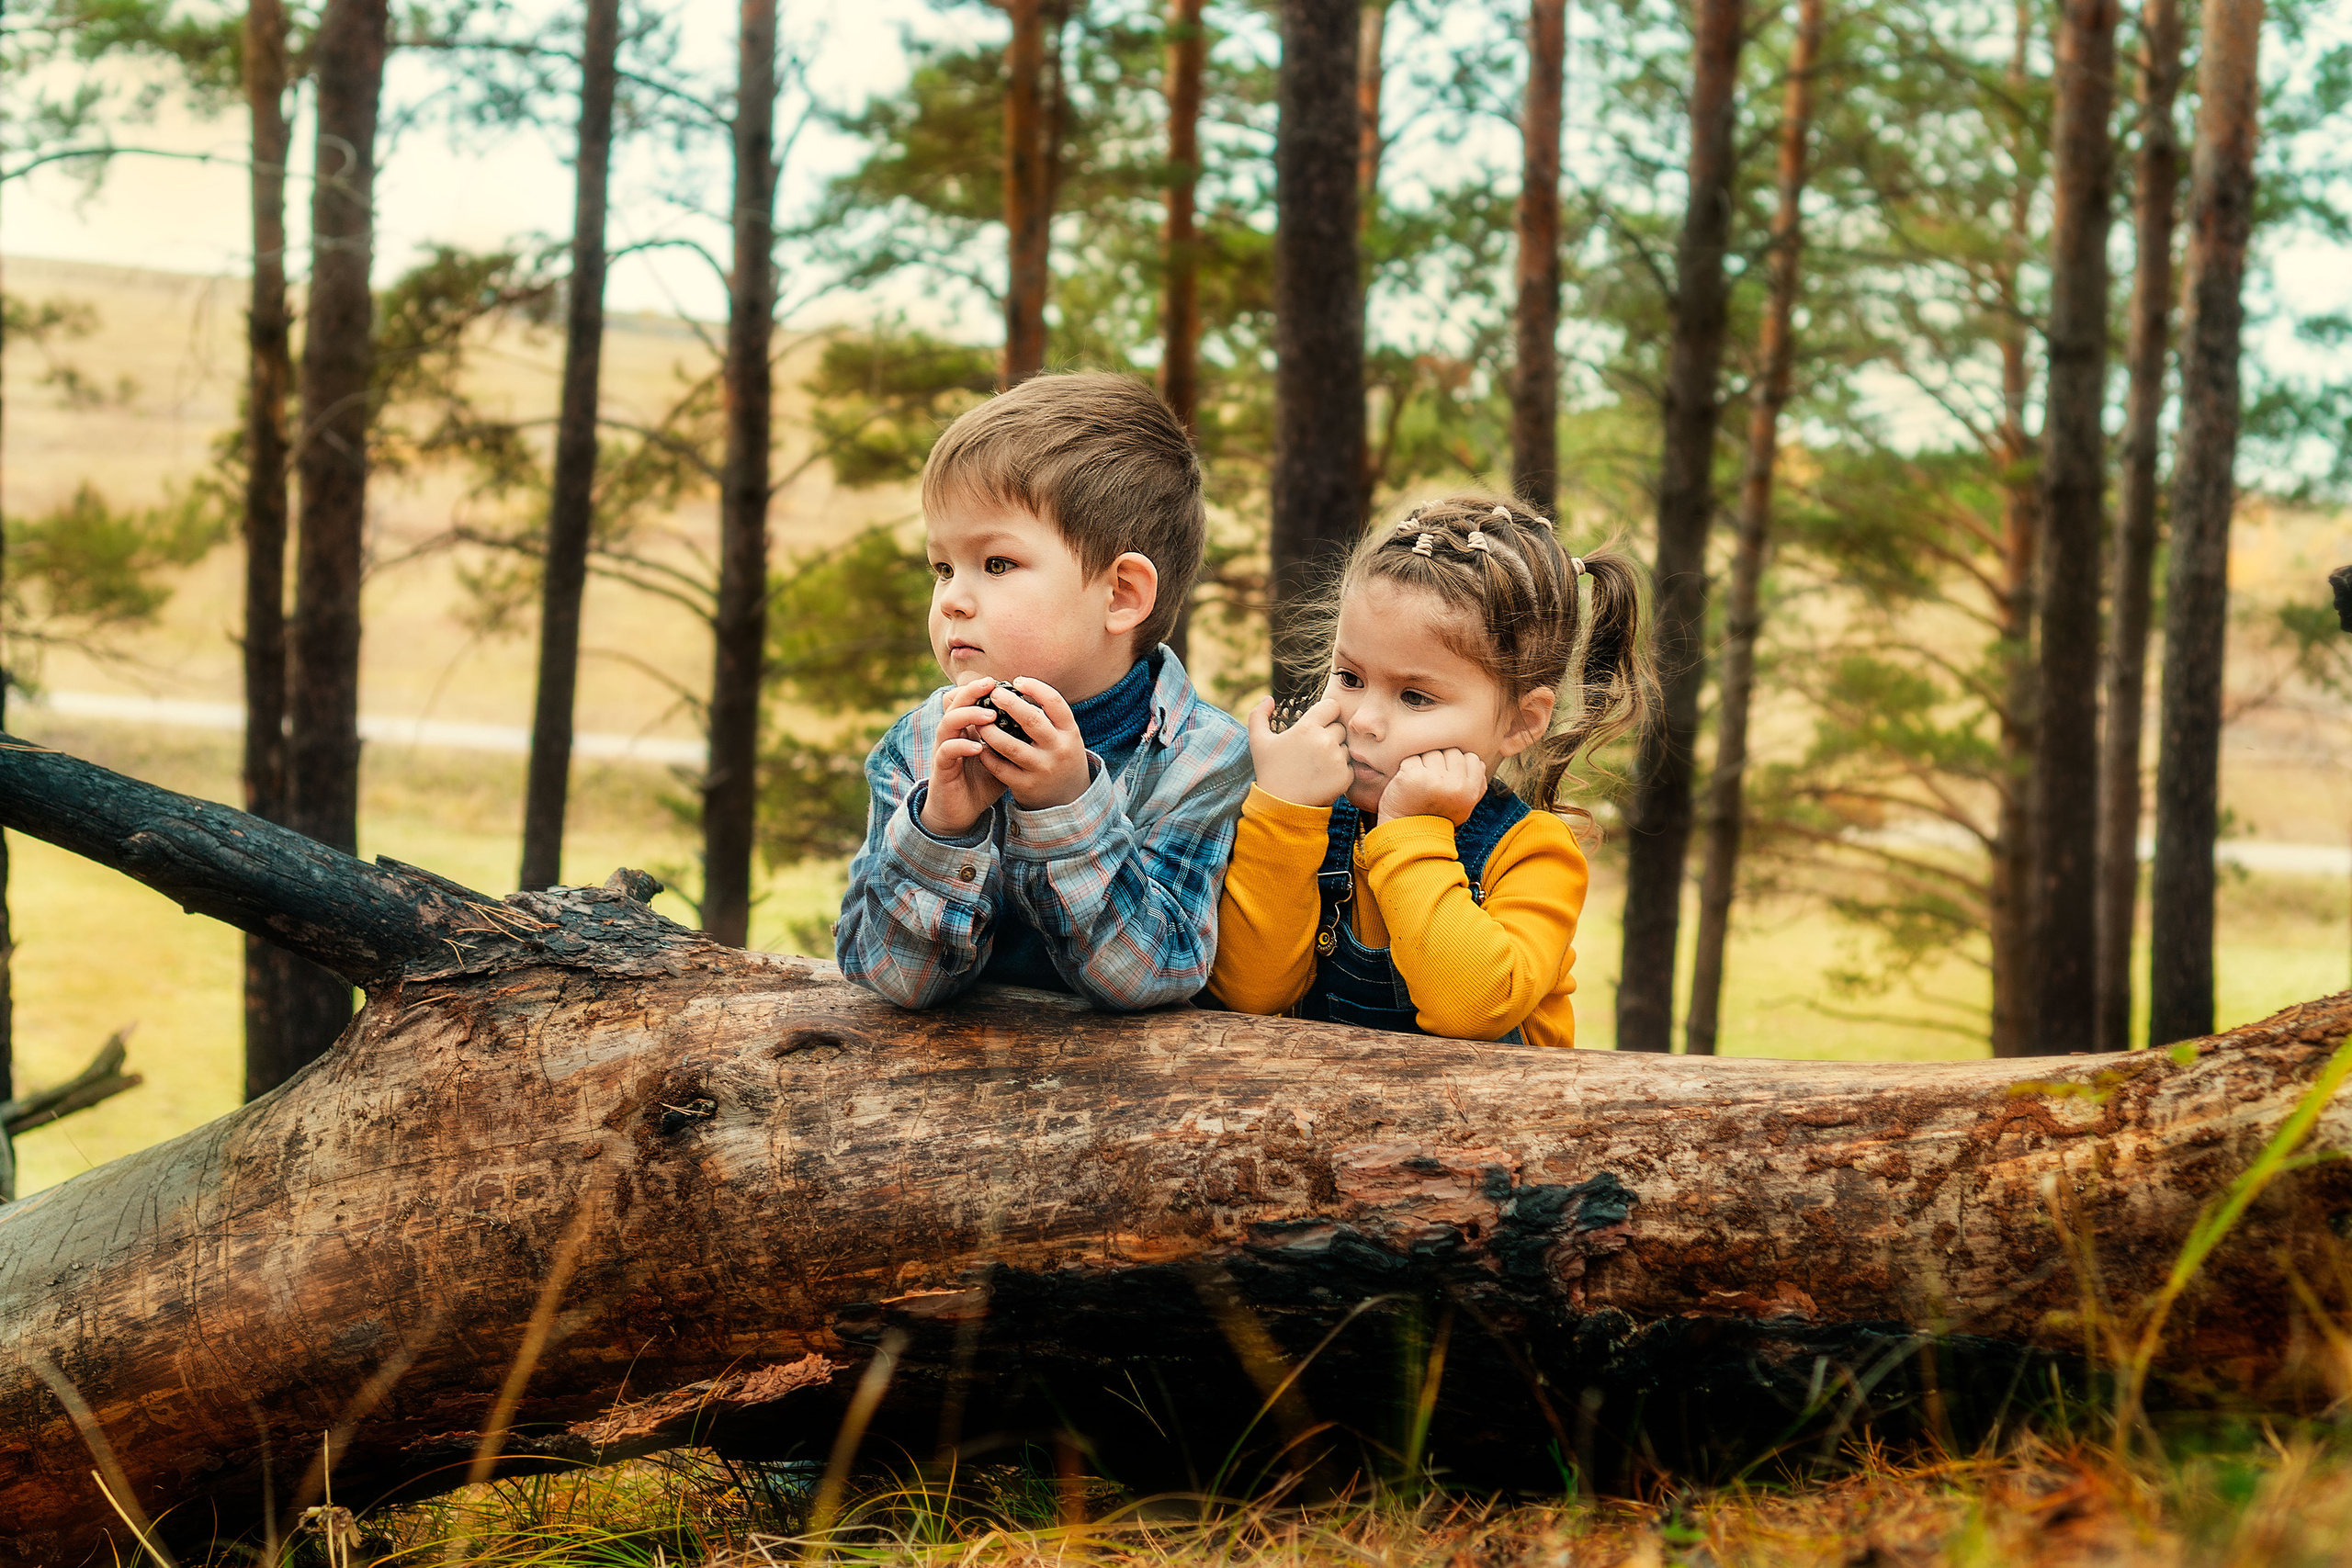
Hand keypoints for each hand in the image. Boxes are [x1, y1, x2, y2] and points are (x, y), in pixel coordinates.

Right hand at [919, 676, 1009, 836]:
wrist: (960, 812)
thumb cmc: (982, 783)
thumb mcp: (1002, 759)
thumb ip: (1013, 741)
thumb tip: (1041, 724)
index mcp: (967, 728)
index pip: (968, 699)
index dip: (980, 687)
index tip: (1002, 681)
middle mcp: (953, 734)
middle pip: (955, 703)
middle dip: (973, 691)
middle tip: (991, 685)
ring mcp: (944, 749)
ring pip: (948, 723)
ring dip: (969, 715)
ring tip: (991, 715)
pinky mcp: (941, 768)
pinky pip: (947, 751)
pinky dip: (961, 746)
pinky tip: (977, 748)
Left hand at [975, 678, 1091, 809]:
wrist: (1069, 798)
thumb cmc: (1060, 755)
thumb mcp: (1064, 735)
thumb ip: (1048, 715)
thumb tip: (1017, 685)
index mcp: (1070, 732)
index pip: (1055, 702)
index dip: (1035, 687)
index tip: (1017, 681)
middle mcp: (1059, 750)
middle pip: (1032, 720)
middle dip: (1009, 703)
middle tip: (993, 694)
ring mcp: (1042, 769)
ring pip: (1010, 746)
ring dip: (990, 731)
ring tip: (979, 720)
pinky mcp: (1026, 786)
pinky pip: (1000, 768)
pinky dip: (987, 755)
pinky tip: (979, 745)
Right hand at [1247, 695, 1350, 806]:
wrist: (1280, 806)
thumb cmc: (1269, 771)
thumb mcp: (1257, 741)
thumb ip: (1258, 715)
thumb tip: (1268, 698)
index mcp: (1307, 728)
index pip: (1332, 706)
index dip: (1326, 713)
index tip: (1318, 724)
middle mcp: (1325, 741)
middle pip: (1340, 727)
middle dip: (1329, 734)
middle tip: (1313, 749)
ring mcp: (1337, 760)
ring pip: (1345, 747)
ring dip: (1336, 753)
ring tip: (1316, 765)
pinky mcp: (1345, 777)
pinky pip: (1350, 766)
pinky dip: (1340, 771)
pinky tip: (1323, 777)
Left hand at [1379, 749, 1487, 826]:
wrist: (1408, 834)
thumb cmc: (1436, 816)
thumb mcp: (1465, 806)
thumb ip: (1476, 784)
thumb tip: (1477, 762)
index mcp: (1470, 791)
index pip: (1471, 757)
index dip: (1457, 765)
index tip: (1447, 780)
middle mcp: (1455, 785)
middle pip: (1451, 752)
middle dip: (1440, 763)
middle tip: (1432, 784)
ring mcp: (1434, 779)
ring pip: (1432, 752)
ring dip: (1424, 764)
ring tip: (1420, 784)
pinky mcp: (1412, 776)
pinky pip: (1413, 757)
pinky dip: (1408, 767)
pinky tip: (1408, 783)